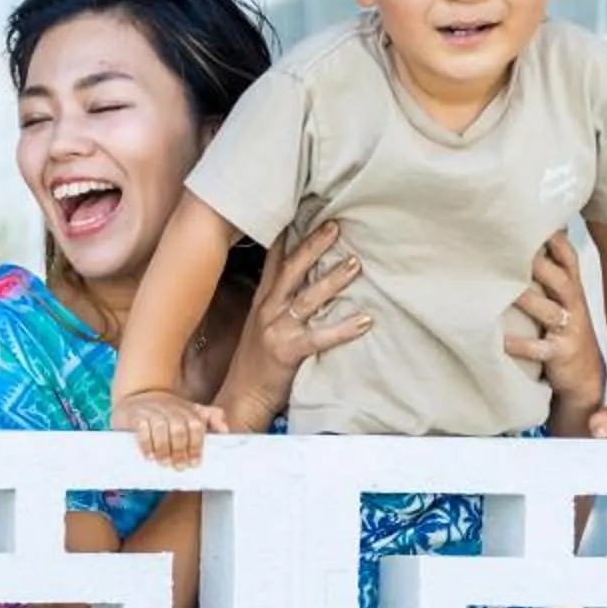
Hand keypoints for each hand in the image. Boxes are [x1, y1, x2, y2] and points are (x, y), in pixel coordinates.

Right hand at [114, 388, 224, 469]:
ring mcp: (153, 411)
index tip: (194, 463)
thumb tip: (226, 430)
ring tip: (164, 463)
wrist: (140, 393)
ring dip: (164, 449)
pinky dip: (146, 444)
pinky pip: (142, 428)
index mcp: (187, 411)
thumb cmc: (169, 410)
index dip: (196, 446)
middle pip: (179, 429)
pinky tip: (149, 456)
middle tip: (179, 466)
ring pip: (161, 429)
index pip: (196, 426)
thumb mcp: (192, 410)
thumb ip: (211, 417)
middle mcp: (171, 410)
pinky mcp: (136, 415)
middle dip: (180, 451)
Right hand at [228, 219, 370, 418]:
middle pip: (292, 270)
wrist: (241, 398)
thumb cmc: (257, 364)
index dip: (286, 235)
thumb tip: (307, 286)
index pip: (274, 261)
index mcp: (262, 302)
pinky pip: (319, 337)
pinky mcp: (287, 352)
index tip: (300, 209)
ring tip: (355, 264)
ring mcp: (276, 330)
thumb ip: (280, 305)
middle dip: (313, 246)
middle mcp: (267, 311)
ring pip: (307, 298)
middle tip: (336, 225)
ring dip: (332, 279)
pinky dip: (343, 328)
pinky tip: (365, 321)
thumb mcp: (262, 328)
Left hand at [502, 231, 603, 411]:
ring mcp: (568, 330)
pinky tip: (501, 341)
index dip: (556, 240)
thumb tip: (527, 241)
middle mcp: (573, 305)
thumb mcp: (563, 298)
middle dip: (540, 265)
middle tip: (515, 251)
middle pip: (560, 280)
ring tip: (506, 291)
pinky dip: (521, 345)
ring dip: (528, 300)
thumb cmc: (566, 327)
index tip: (537, 220)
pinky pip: (540, 349)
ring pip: (550, 312)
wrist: (586, 374)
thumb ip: (548, 272)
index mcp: (571, 289)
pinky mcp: (560, 354)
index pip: (568, 258)